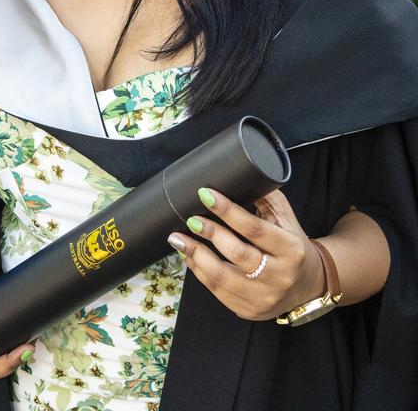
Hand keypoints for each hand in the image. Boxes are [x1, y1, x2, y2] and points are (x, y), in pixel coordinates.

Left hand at [168, 188, 325, 320]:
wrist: (309, 284)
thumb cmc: (292, 245)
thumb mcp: (286, 219)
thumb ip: (265, 197)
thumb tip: (235, 175)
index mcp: (291, 250)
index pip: (255, 229)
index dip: (227, 211)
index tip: (205, 194)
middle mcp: (280, 276)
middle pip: (237, 254)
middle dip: (210, 233)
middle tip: (190, 219)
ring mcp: (264, 298)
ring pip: (222, 277)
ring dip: (195, 255)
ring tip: (178, 239)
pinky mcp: (249, 311)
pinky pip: (218, 291)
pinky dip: (199, 271)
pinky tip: (189, 256)